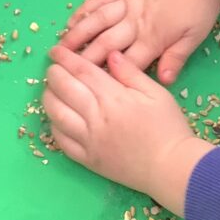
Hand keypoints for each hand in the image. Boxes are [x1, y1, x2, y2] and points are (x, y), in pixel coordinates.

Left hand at [44, 45, 212, 214]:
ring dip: (48, 98)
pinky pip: (61, 140)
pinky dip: (53, 126)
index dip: (65, 58)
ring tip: (50, 90)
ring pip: (56, 114)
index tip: (56, 51)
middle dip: (53, 74)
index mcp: (114, 97)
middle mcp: (96, 117)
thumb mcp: (157, 93)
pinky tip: (56, 118)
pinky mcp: (87, 159)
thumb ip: (131, 72)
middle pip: (64, 89)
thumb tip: (110, 54)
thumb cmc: (169, 127)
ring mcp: (89, 140)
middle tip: (53, 68)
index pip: (82, 71)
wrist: (170, 167)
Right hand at [60, 0, 219, 84]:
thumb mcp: (196, 35)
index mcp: (153, 38)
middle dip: (83, 60)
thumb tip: (164, 81)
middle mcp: (135, 22)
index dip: (107, 77)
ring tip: (60, 48)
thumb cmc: (201, 2)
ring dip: (77, 35)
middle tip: (61, 72)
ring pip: (96, 21)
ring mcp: (127, 1)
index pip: (126, 64)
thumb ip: (177, 58)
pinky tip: (72, 19)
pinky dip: (84, 9)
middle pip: (104, 45)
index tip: (89, 88)